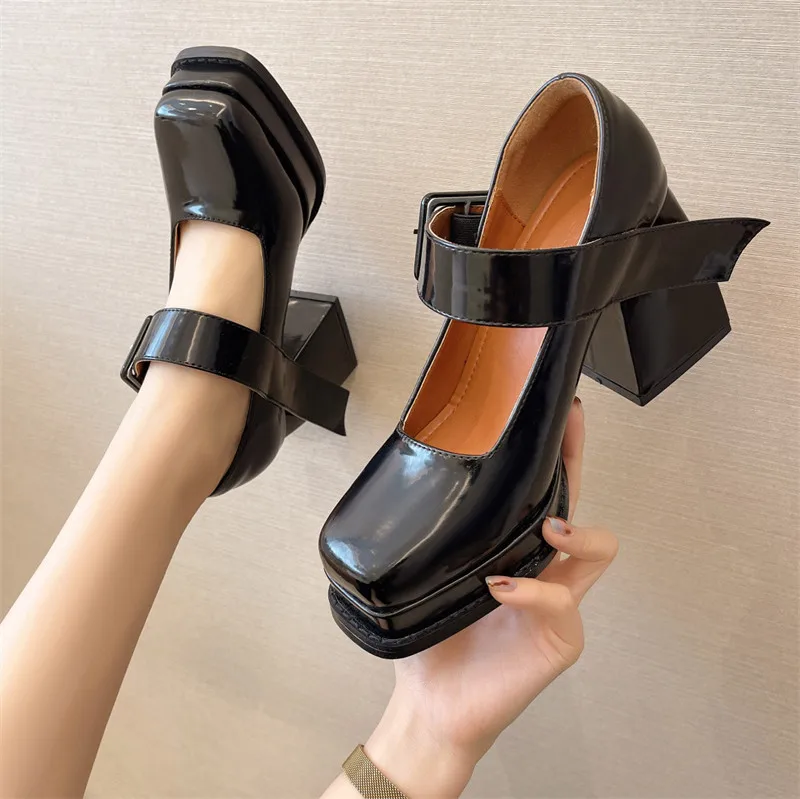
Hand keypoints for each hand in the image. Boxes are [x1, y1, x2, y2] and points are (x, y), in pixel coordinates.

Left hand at [365, 399, 618, 796]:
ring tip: (550, 529)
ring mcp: (559, 604)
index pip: (545, 494)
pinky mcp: (560, 639)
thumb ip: (441, 540)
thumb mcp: (433, 576)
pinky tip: (501, 590)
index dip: (559, 453)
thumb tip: (412, 484)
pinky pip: (562, 605)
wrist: (434, 703)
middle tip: (568, 429)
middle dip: (577, 463)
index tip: (561, 412)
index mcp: (517, 552)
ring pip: (597, 552)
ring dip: (576, 533)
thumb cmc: (435, 638)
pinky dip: (534, 594)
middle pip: (580, 506)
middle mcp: (546, 571)